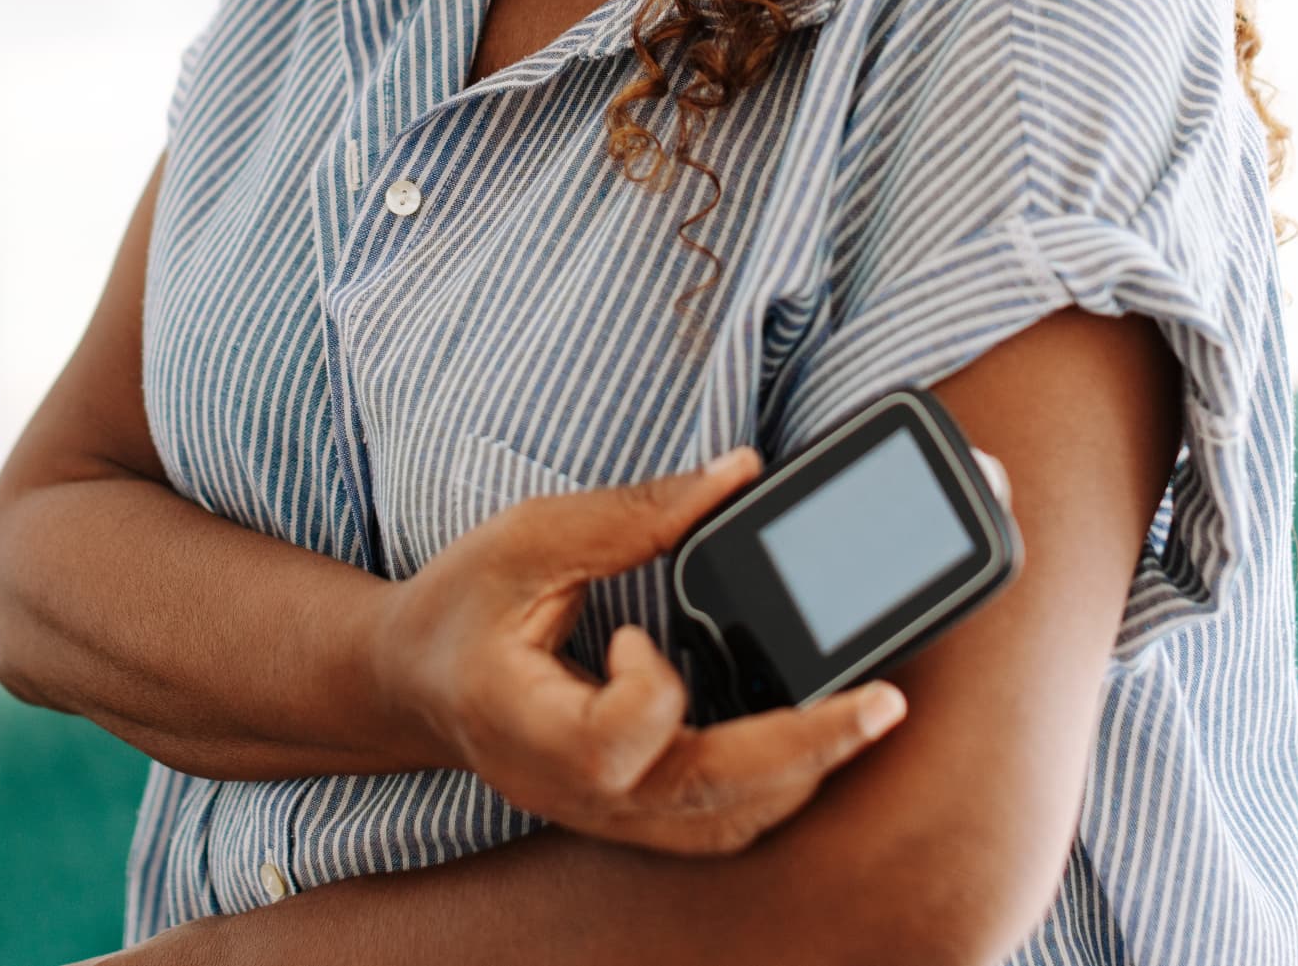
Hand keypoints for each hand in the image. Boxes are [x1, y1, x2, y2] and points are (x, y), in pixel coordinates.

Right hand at [365, 448, 909, 855]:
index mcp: (528, 729)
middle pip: (707, 801)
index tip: (637, 631)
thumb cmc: (461, 606)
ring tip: (861, 710)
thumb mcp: (526, 538)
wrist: (412, 681)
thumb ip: (631, 513)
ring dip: (800, 772)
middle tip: (886, 700)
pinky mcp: (633, 813)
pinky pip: (719, 822)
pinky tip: (810, 728)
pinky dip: (775, 783)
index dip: (649, 689)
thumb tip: (739, 474)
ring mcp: (606, 815)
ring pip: (725, 824)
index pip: (617, 746)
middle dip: (807, 749)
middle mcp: (574, 791)